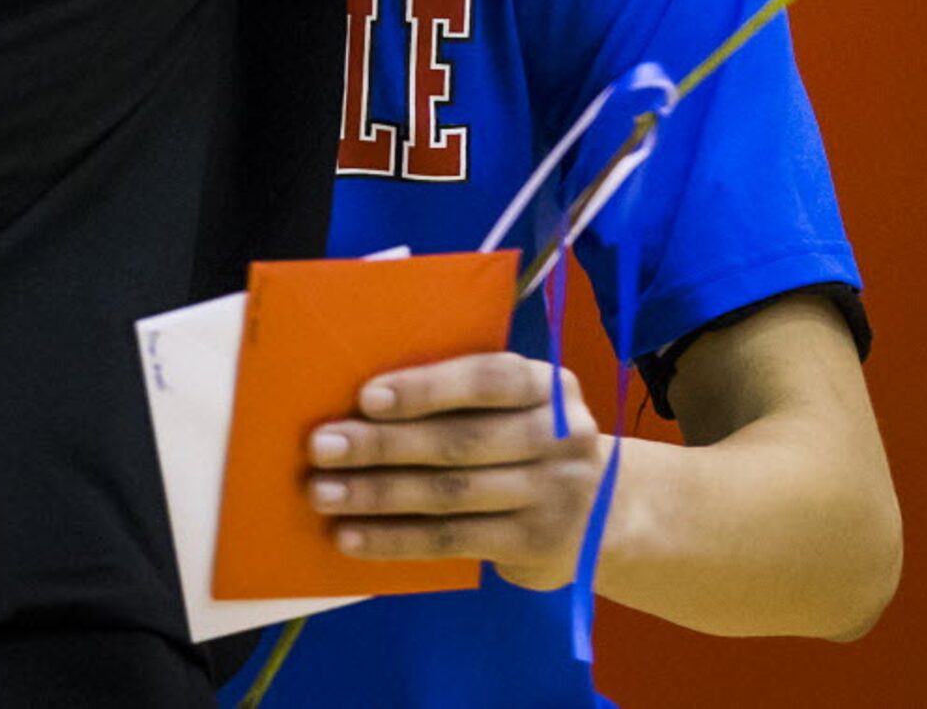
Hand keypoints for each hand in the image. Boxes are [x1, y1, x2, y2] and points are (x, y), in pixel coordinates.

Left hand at [306, 352, 604, 591]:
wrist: (605, 513)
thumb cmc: (526, 436)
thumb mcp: (517, 402)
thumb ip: (462, 391)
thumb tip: (361, 394)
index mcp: (547, 385)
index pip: (485, 380)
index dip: (426, 388)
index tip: (367, 397)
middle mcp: (559, 437)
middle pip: (458, 441)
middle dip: (382, 444)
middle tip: (321, 446)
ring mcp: (553, 497)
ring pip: (448, 495)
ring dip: (377, 495)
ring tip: (323, 493)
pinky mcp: (534, 546)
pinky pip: (452, 540)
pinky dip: (396, 539)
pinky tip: (352, 537)